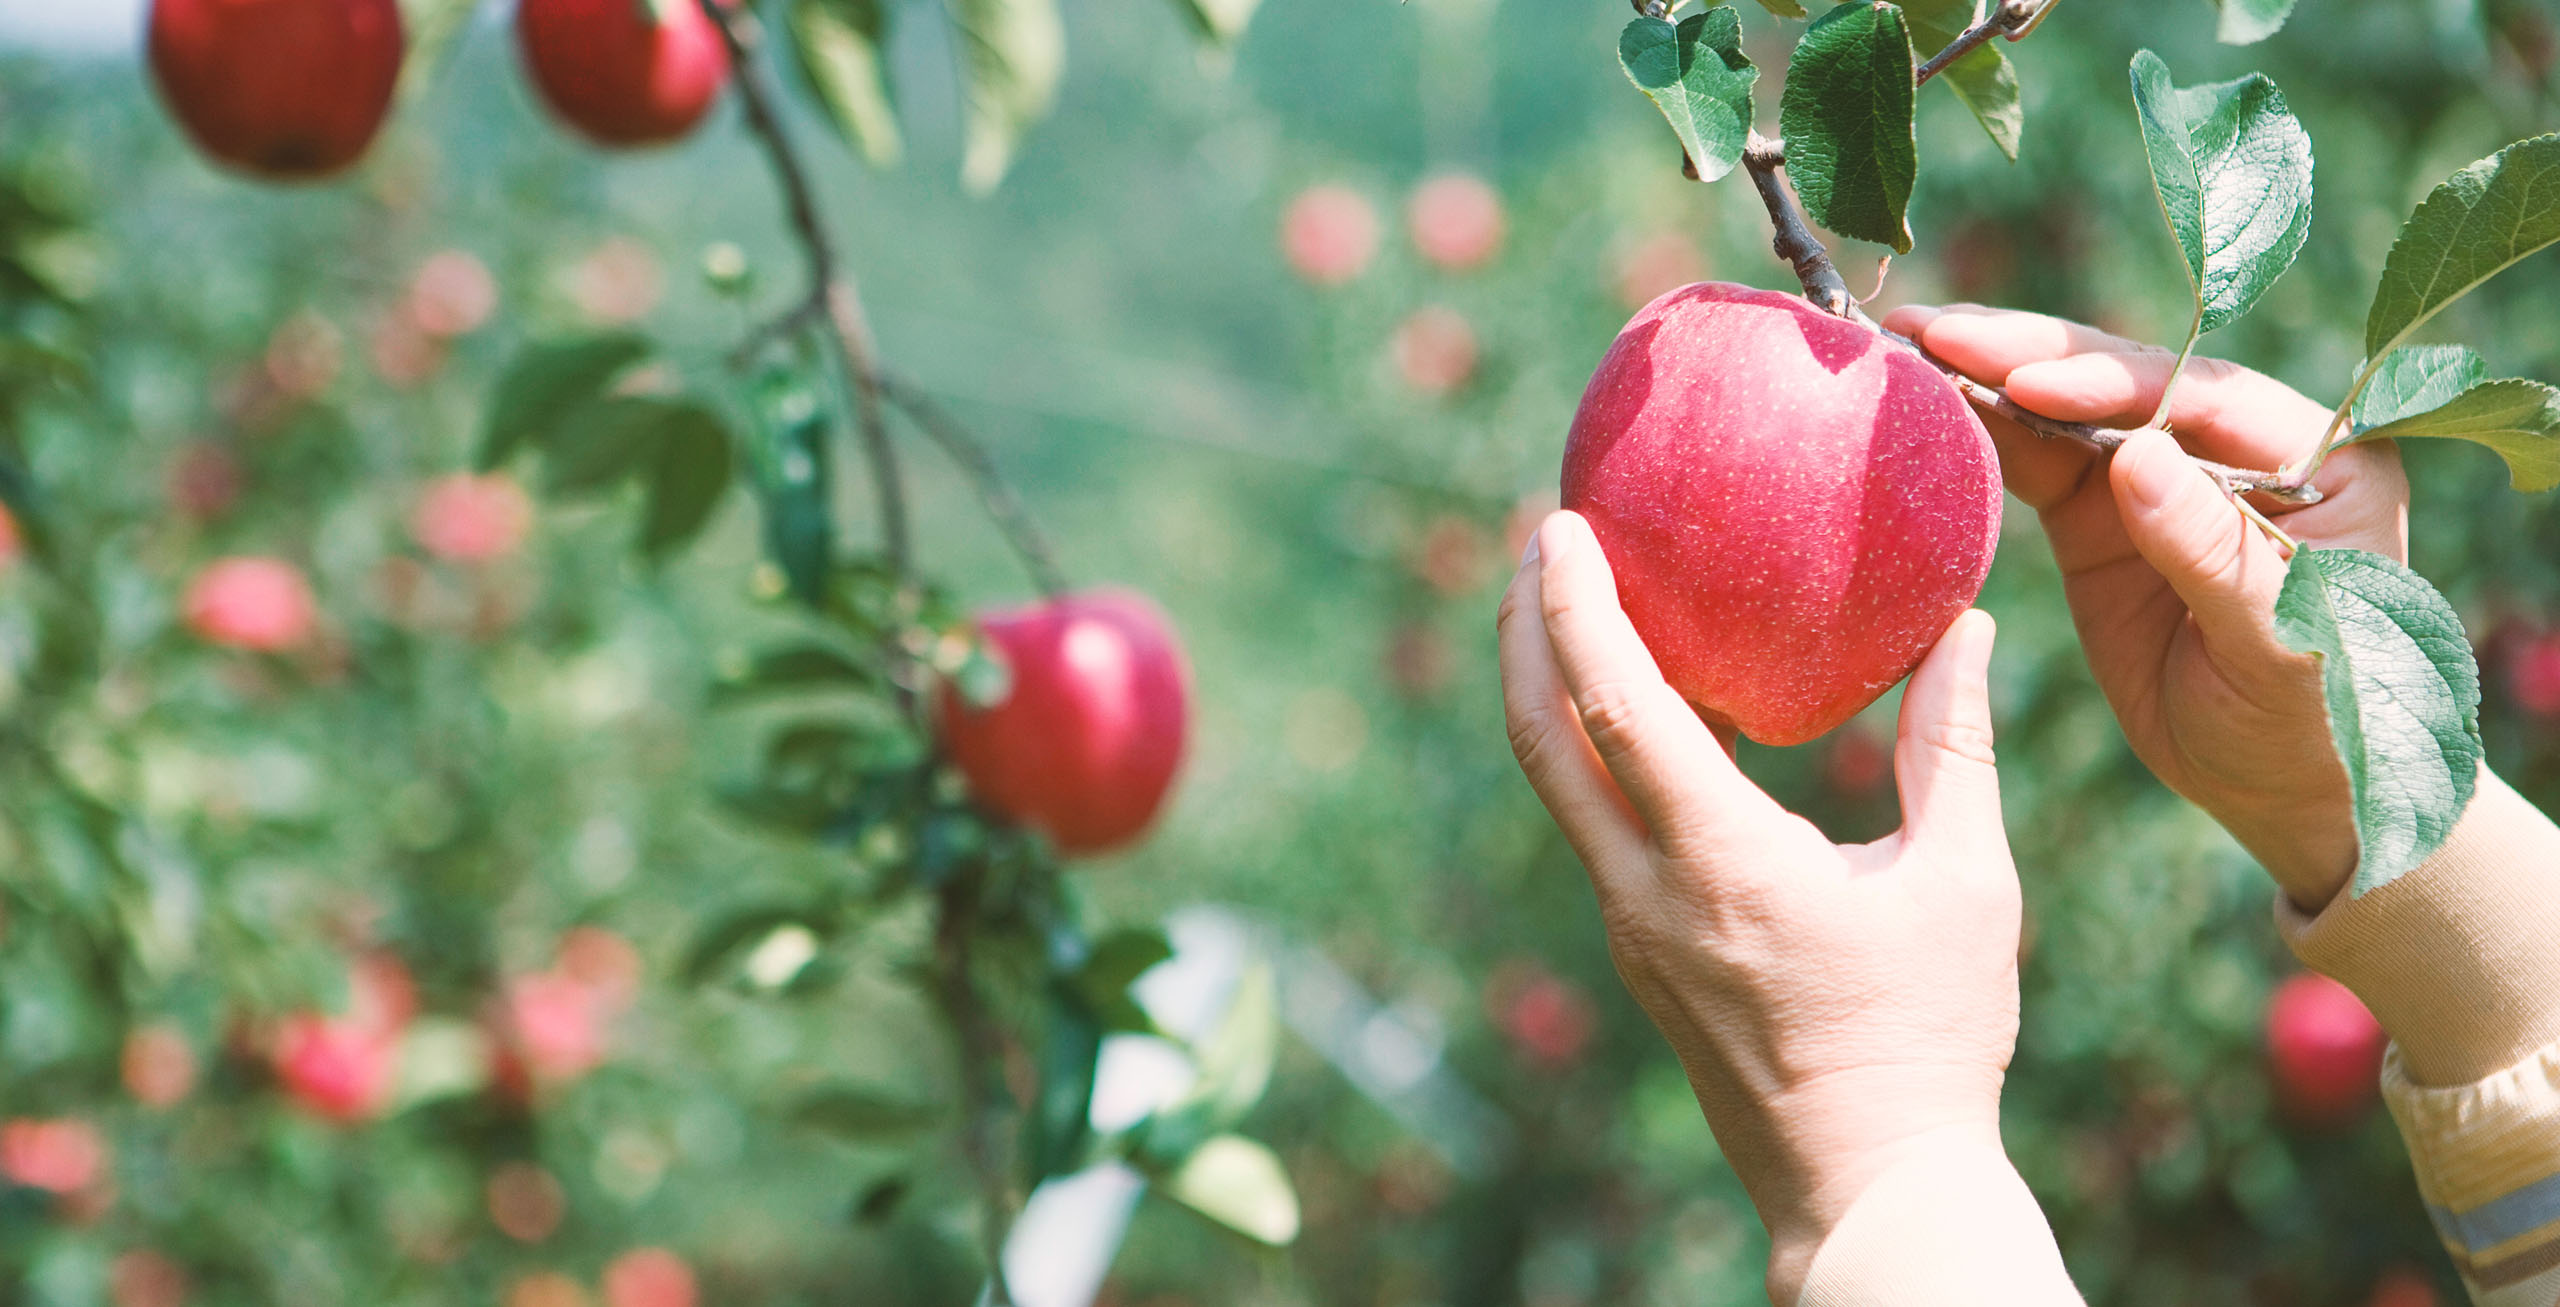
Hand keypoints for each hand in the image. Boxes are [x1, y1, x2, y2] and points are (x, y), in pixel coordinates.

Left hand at [1497, 510, 2021, 1304]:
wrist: (1866, 1185)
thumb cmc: (1931, 1038)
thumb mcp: (1965, 883)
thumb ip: (1954, 746)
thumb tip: (1965, 626)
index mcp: (1720, 864)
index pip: (1615, 709)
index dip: (1579, 607)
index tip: (1560, 524)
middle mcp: (1646, 893)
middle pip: (1542, 736)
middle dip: (1526, 627)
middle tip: (1536, 537)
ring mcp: (1630, 927)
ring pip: (1555, 783)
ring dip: (1546, 683)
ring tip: (1565, 599)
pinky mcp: (1639, 949)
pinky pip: (1592, 822)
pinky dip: (1587, 744)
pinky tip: (1632, 705)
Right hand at [1881, 304, 2409, 909]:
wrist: (2286, 793)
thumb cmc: (2313, 726)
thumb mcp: (2277, 646)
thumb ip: (2212, 551)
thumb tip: (2136, 454)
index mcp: (2316, 457)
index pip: (2200, 395)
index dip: (2109, 380)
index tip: (2028, 382)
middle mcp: (2238, 446)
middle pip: (2124, 379)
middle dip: (2028, 353)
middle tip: (1933, 332)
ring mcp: (2163, 477)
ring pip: (2068, 409)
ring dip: (1988, 377)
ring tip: (1906, 346)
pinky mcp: (2104, 516)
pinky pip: (2034, 463)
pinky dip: (1980, 437)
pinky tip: (1923, 407)